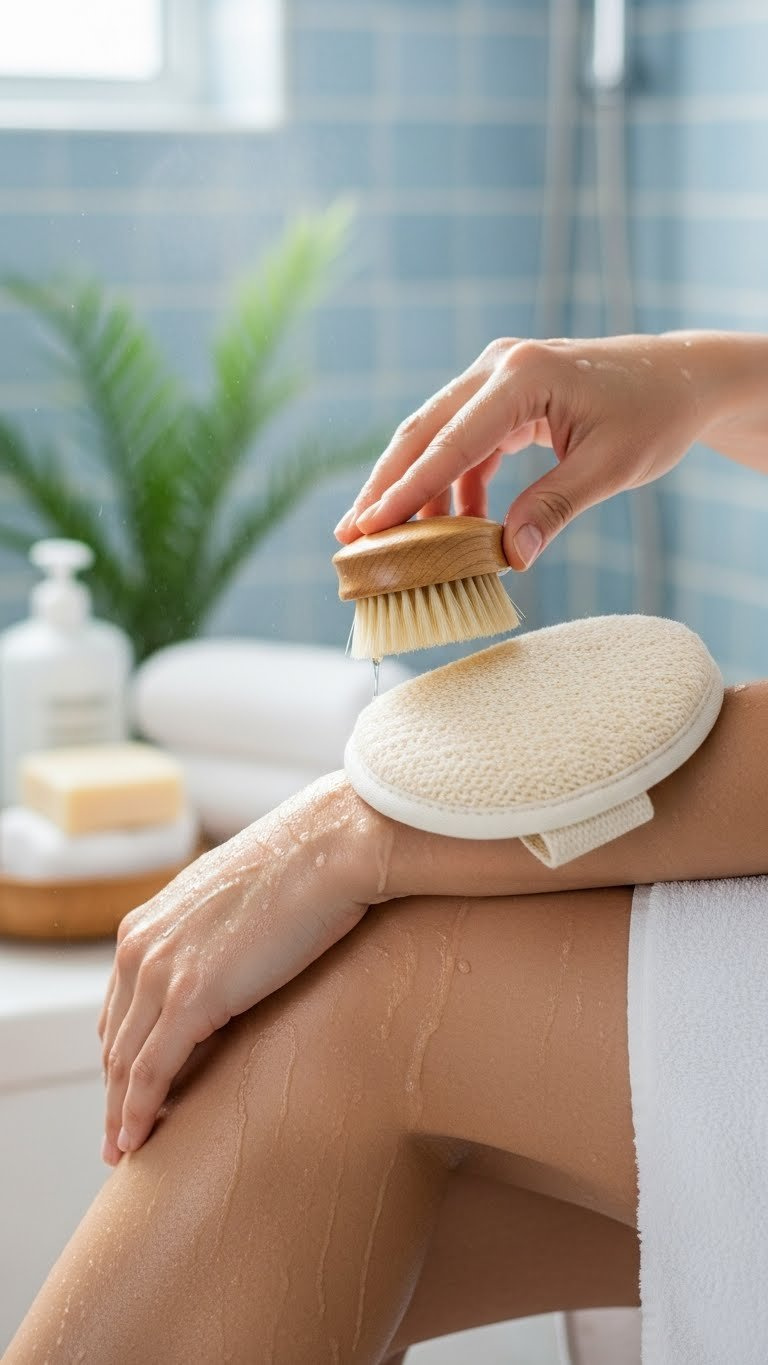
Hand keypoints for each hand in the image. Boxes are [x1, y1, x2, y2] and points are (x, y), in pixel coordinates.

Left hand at [97, 774, 387, 1164]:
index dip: (121, 1051)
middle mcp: (141, 945)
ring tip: (123, 1150)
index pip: (120, 1004)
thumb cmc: (306, 867)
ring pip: (124, 1061)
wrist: (331, 846)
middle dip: (113, 1090)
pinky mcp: (191, 997)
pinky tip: (137, 1142)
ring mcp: (161, 971)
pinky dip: (138, 1112)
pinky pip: (151, 1071)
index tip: (127, 1087)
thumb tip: (242, 959)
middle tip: (118, 1134)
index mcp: (149, 922)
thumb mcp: (243, 902)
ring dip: (119, 1112)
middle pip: (114, 1037)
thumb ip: (222, 935)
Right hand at [334, 333, 719, 567]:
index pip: (450, 442)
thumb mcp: (610, 468)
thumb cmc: (654, 415)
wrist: (682, 378)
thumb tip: (508, 558)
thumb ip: (553, 509)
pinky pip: (464, 443)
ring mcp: (498, 378)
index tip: (369, 527)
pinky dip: (452, 484)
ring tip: (385, 539)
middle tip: (349, 536)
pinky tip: (449, 527)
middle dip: (386, 486)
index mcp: (522, 376)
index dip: (407, 490)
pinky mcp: (505, 396)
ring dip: (412, 487)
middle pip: (424, 432)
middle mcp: (499, 368)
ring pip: (436, 437)